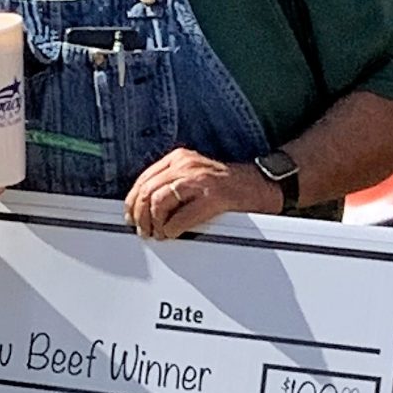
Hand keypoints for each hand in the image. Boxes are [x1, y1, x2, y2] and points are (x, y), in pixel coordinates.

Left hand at [124, 148, 278, 239]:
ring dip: (154, 223)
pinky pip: (181, 217)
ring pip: (159, 202)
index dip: (132, 201)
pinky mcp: (213, 198)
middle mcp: (187, 165)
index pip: (144, 179)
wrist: (261, 186)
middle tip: (144, 231)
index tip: (131, 216)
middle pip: (147, 191)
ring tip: (158, 234)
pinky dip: (172, 229)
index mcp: (179, 159)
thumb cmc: (229, 187)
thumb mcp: (194, 176)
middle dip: (140, 215)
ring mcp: (200, 181)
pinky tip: (173, 233)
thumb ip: (172, 184)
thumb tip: (145, 205)